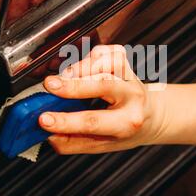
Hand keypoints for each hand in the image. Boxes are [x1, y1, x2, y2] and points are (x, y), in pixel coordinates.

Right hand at [39, 45, 165, 153]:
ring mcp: (129, 75)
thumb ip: (75, 142)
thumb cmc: (126, 129)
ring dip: (79, 69)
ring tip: (61, 79)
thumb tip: (49, 137)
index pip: (93, 122)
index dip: (66, 121)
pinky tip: (79, 68)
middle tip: (49, 86)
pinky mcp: (124, 60)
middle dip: (73, 85)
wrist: (151, 114)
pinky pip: (104, 51)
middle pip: (103, 85)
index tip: (44, 120)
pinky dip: (87, 57)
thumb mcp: (103, 144)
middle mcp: (132, 96)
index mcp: (127, 122)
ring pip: (105, 63)